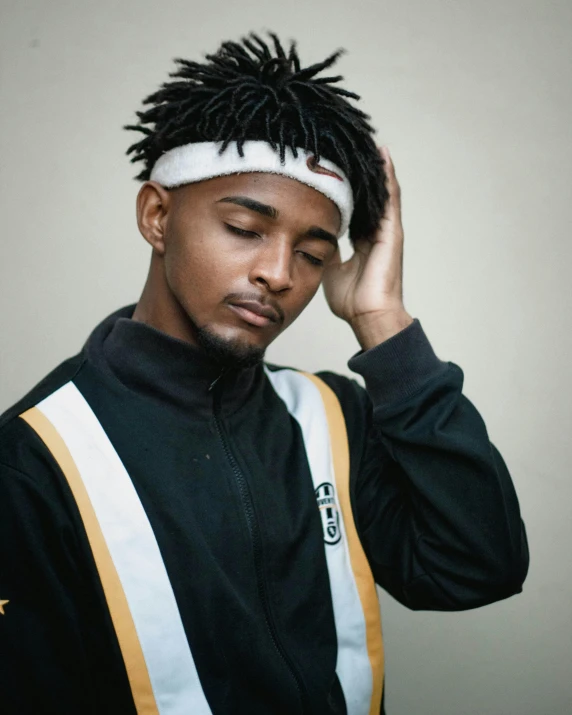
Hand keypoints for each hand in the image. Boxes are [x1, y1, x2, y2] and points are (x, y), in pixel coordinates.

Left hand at [322, 146, 413, 349]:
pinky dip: (387, 177)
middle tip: (351, 147)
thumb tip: (312, 235)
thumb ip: (325, 250)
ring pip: (381, 192)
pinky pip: (390, 198)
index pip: (354, 209)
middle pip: (368, 197)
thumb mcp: (330, 269)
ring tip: (368, 142)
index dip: (346, 191)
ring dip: (376, 168)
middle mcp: (375, 233)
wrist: (368, 316)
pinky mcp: (392, 232)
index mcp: (362, 242)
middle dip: (361, 174)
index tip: (336, 170)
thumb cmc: (352, 300)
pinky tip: (383, 156)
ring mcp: (385, 231)